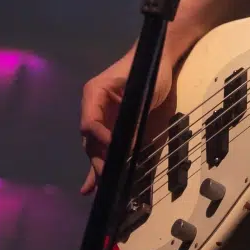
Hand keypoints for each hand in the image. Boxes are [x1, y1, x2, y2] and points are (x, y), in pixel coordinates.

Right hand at [79, 43, 181, 194]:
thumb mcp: (141, 90)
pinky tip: (92, 186)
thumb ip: (131, 116)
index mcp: (94, 95)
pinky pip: (104, 148)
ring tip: (93, 190)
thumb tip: (125, 146)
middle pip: (91, 140)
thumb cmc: (149, 69)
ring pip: (95, 148)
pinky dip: (99, 166)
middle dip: (97, 160)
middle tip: (105, 178)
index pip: (90, 123)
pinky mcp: (114, 128)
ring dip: (96, 168)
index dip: (99, 139)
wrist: (159, 60)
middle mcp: (94, 109)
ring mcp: (103, 120)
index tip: (113, 151)